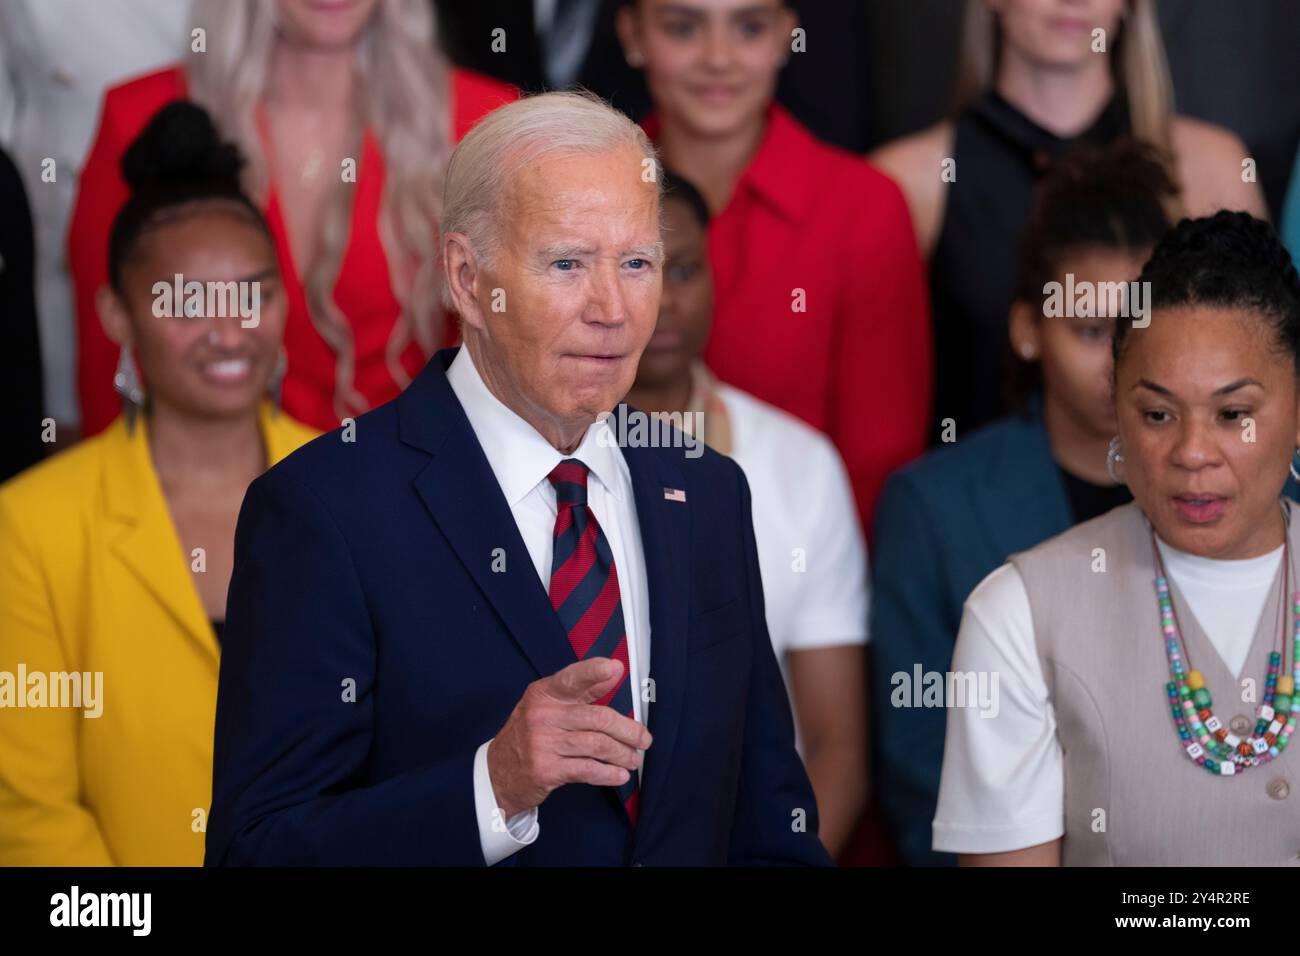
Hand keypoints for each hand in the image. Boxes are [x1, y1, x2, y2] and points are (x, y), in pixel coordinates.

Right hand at [487, 657, 651, 818]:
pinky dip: (609, 773)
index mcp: (544, 694)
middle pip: (598, 718)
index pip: (572, 678)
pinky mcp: (547, 769)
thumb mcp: (548, 706)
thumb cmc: (529, 735)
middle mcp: (543, 715)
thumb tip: (614, 671)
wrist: (497, 772)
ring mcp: (543, 743)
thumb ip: (582, 690)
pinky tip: (618, 775)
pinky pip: (588, 769)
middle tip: (643, 739)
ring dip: (622, 754)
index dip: (594, 671)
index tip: (615, 668)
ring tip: (632, 759)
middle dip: (628, 730)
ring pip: (598, 745)